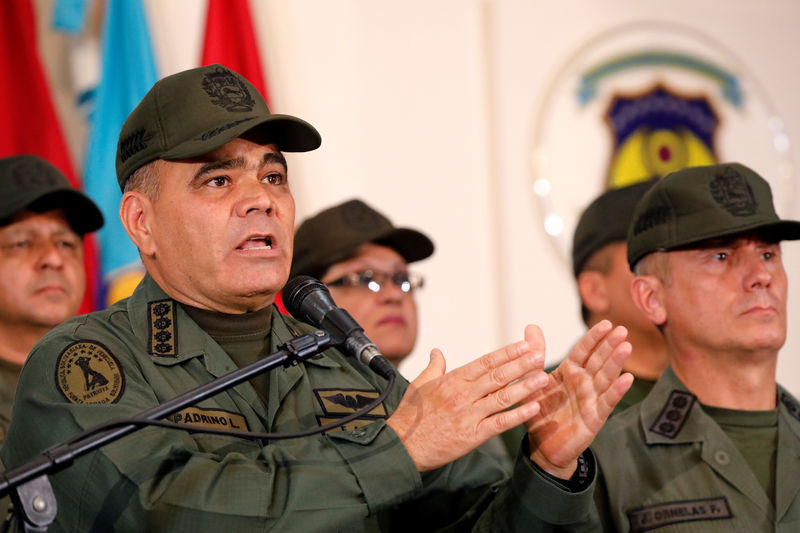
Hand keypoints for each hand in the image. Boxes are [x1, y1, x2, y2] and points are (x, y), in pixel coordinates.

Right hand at [387, 325, 549, 471]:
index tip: (523, 345)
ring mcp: (468, 415)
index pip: (484, 362)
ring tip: (543, 378)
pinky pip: (499, 423)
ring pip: (502, 397)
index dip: (506, 353)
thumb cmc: (409, 416)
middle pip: (497, 376)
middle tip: (540, 355)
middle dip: (521, 364)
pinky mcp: (472, 435)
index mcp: (451, 380)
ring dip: (525, 387)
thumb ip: (433, 367)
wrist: (401, 446)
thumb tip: (438, 352)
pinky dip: (518, 415)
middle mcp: (462, 394)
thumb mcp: (419, 385)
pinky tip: (533, 408)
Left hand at [525, 320, 632, 478]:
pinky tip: (628, 379)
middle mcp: (583, 382)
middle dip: (610, 344)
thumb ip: (535, 356)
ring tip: (626, 346)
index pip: (583, 350)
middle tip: (623, 330)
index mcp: (569, 372)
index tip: (607, 323)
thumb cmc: (540, 411)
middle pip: (598, 360)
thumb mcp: (533, 381)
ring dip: (616, 362)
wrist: (543, 445)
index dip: (594, 337)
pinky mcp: (594, 417)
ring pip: (605, 377)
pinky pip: (606, 402)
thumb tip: (532, 326)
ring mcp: (591, 399)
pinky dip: (617, 391)